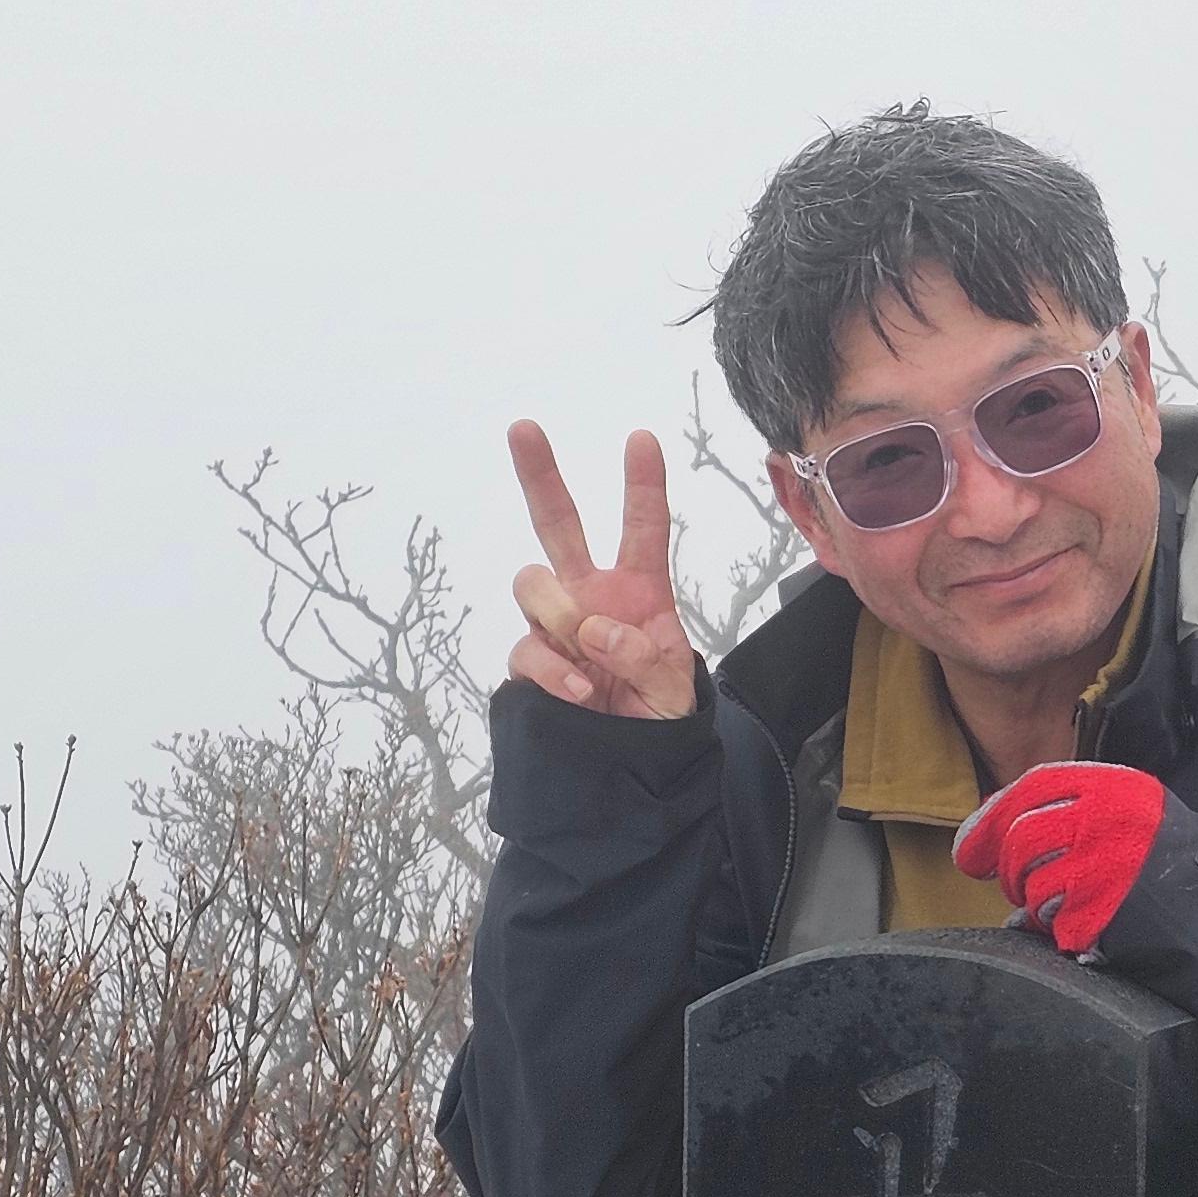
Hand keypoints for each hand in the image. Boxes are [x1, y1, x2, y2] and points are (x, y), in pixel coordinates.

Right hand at [505, 421, 700, 720]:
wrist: (628, 768)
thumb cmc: (657, 717)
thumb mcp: (674, 691)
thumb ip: (645, 657)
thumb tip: (597, 629)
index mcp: (639, 590)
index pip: (643, 529)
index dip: (643, 485)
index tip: (642, 439)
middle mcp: (591, 595)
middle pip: (558, 524)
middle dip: (539, 475)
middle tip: (524, 428)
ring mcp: (555, 626)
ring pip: (532, 582)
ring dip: (557, 610)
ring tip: (586, 648)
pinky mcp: (530, 662)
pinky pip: (526, 649)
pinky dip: (550, 668)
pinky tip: (580, 692)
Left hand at [952, 763, 1166, 954]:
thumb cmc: (1156, 854)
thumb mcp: (1122, 809)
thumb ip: (1063, 808)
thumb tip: (984, 831)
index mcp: (1109, 787)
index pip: (1032, 787)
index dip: (992, 817)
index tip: (971, 849)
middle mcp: (1103, 820)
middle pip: (1022, 839)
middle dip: (1008, 869)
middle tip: (1014, 884)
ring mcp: (1101, 866)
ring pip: (1032, 883)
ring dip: (1034, 900)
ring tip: (1060, 902)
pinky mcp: (1100, 909)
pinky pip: (1051, 920)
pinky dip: (1056, 926)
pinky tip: (1081, 921)